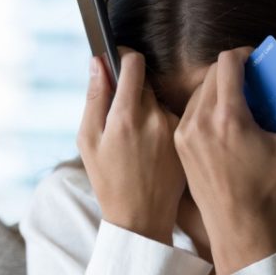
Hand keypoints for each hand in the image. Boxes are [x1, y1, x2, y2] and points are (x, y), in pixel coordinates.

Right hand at [77, 47, 185, 244]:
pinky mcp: (187, 139)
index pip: (133, 63)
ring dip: (147, 108)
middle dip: (132, 89)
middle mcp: (154, 118)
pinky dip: (160, 125)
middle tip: (121, 113)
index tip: (118, 58)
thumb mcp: (88, 140)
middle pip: (145, 82)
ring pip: (158, 101)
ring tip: (137, 140)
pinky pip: (172, 118)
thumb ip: (94, 97)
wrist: (141, 218)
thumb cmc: (108, 181)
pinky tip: (153, 149)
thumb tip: (98, 62)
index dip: (123, 56)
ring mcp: (175, 128)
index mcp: (126, 116)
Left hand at [173, 47, 275, 274]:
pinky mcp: (178, 141)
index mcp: (230, 118)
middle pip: (212, 72)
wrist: (237, 220)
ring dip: (219, 87)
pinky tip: (223, 119)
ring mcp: (185, 131)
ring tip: (238, 101)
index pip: (227, 62)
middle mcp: (201, 120)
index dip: (243, 54)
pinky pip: (191, 109)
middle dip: (233, 70)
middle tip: (251, 80)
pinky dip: (206, 105)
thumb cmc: (270, 184)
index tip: (255, 61)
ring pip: (200, 89)